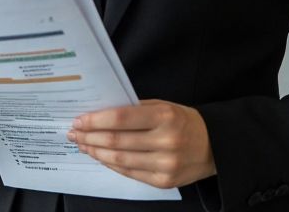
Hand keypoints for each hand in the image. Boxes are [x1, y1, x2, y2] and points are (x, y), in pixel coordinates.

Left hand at [67, 99, 215, 188]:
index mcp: (165, 116)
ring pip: (120, 160)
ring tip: (84, 145)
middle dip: (90, 137)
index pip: (121, 118)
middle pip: (116, 141)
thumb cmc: (184, 122)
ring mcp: (165, 164)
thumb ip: (135, 110)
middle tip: (75, 133)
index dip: (96, 120)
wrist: (214, 146)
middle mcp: (166, 141)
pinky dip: (111, 164)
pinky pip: (129, 173)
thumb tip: (100, 114)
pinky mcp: (163, 181)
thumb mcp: (164, 106)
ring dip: (96, 152)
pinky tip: (101, 156)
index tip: (79, 120)